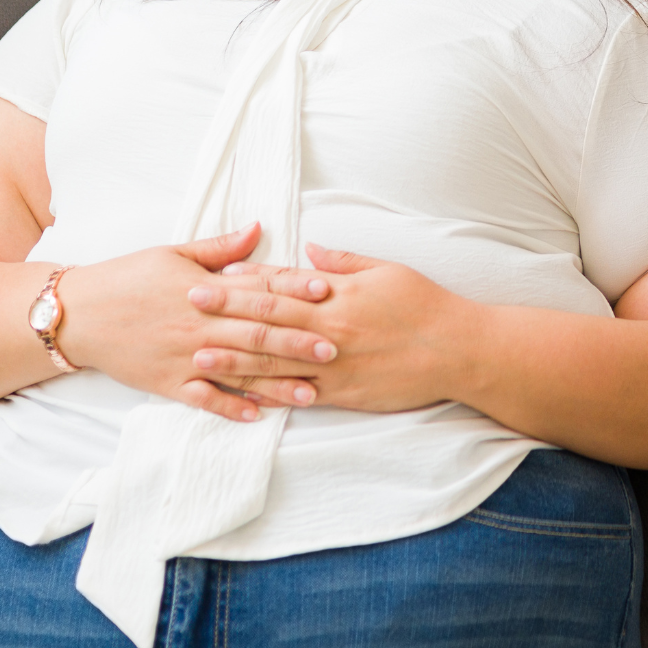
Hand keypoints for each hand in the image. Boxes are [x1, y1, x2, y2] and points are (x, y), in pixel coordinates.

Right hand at [56, 224, 335, 421]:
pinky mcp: (168, 383)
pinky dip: (231, 407)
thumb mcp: (174, 252)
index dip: (294, 289)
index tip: (327, 291)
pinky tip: (259, 415)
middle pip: (257, 333)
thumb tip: (259, 228)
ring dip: (277, 382)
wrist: (79, 312)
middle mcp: (199, 324)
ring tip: (311, 391)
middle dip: (298, 341)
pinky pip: (205, 399)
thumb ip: (221, 247)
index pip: (258, 288)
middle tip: (335, 348)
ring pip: (239, 371)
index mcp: (204, 288)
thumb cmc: (128, 277)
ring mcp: (185, 356)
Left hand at [189, 242, 475, 412]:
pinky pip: (298, 396)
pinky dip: (268, 396)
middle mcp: (330, 330)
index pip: (284, 285)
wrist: (458, 351)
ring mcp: (334, 366)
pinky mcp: (344, 394)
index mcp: (338, 295)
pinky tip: (241, 397)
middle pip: (268, 319)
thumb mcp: (387, 270)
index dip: (247, 280)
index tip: (216, 275)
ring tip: (199, 357)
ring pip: (274, 362)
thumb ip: (343, 262)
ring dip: (234, 359)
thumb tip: (309, 250)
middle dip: (226, 313)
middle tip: (189, 305)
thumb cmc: (425, 305)